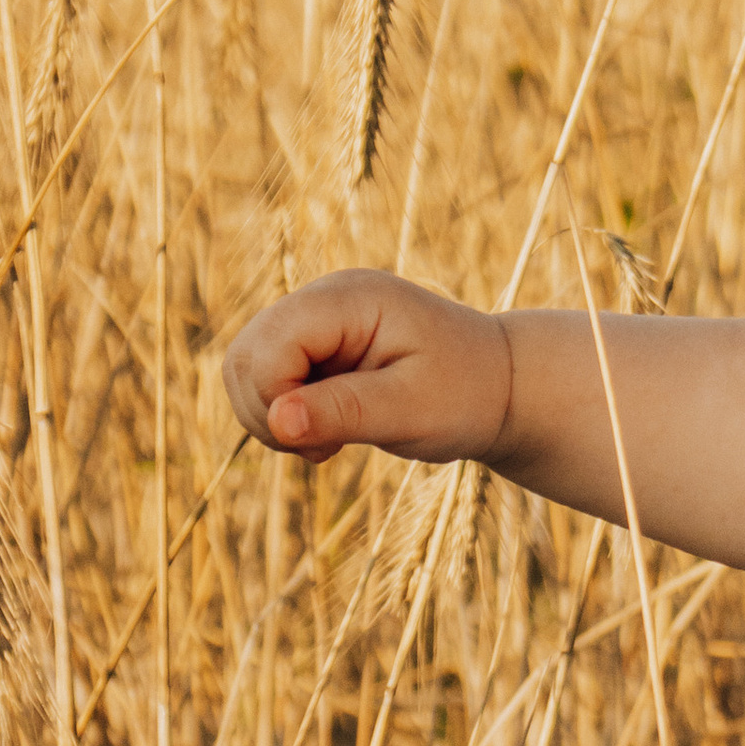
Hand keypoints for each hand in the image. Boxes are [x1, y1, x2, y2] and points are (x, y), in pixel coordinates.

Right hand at [219, 268, 512, 471]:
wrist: (499, 386)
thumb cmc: (467, 394)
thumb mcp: (413, 411)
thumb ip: (345, 412)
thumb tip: (277, 421)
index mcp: (352, 299)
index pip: (270, 344)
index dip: (277, 399)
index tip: (326, 440)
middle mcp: (325, 299)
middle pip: (244, 356)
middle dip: (267, 413)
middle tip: (325, 446)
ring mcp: (316, 321)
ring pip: (244, 371)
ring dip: (272, 418)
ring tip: (329, 441)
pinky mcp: (313, 347)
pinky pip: (264, 383)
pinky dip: (283, 417)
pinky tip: (328, 432)